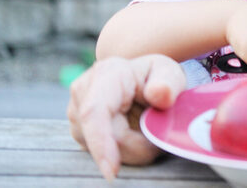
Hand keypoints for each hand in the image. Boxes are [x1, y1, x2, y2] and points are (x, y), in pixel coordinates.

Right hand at [67, 55, 185, 180]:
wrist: (141, 80)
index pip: (95, 112)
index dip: (101, 143)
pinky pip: (103, 153)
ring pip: (103, 150)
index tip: (112, 172)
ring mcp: (77, 115)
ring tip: (147, 126)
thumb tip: (160, 93)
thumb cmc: (156, 78)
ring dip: (132, 147)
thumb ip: (168, 84)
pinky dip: (124, 150)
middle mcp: (83, 93)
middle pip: (107, 138)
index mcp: (106, 74)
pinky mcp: (80, 132)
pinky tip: (134, 132)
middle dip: (137, 145)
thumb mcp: (170, 74)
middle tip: (160, 132)